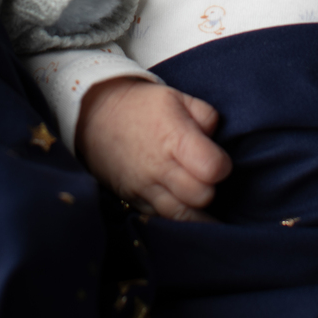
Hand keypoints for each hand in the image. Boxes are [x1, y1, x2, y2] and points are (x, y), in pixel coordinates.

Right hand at [75, 77, 232, 221]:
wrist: (95, 115)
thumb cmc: (142, 106)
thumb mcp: (177, 98)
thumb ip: (206, 116)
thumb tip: (217, 140)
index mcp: (174, 138)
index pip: (212, 168)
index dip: (222, 166)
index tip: (218, 160)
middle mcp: (160, 168)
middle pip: (201, 196)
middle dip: (210, 189)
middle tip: (205, 177)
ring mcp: (145, 188)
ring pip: (183, 217)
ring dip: (196, 210)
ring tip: (199, 200)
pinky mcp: (134, 201)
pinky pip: (162, 219)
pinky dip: (174, 217)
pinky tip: (180, 207)